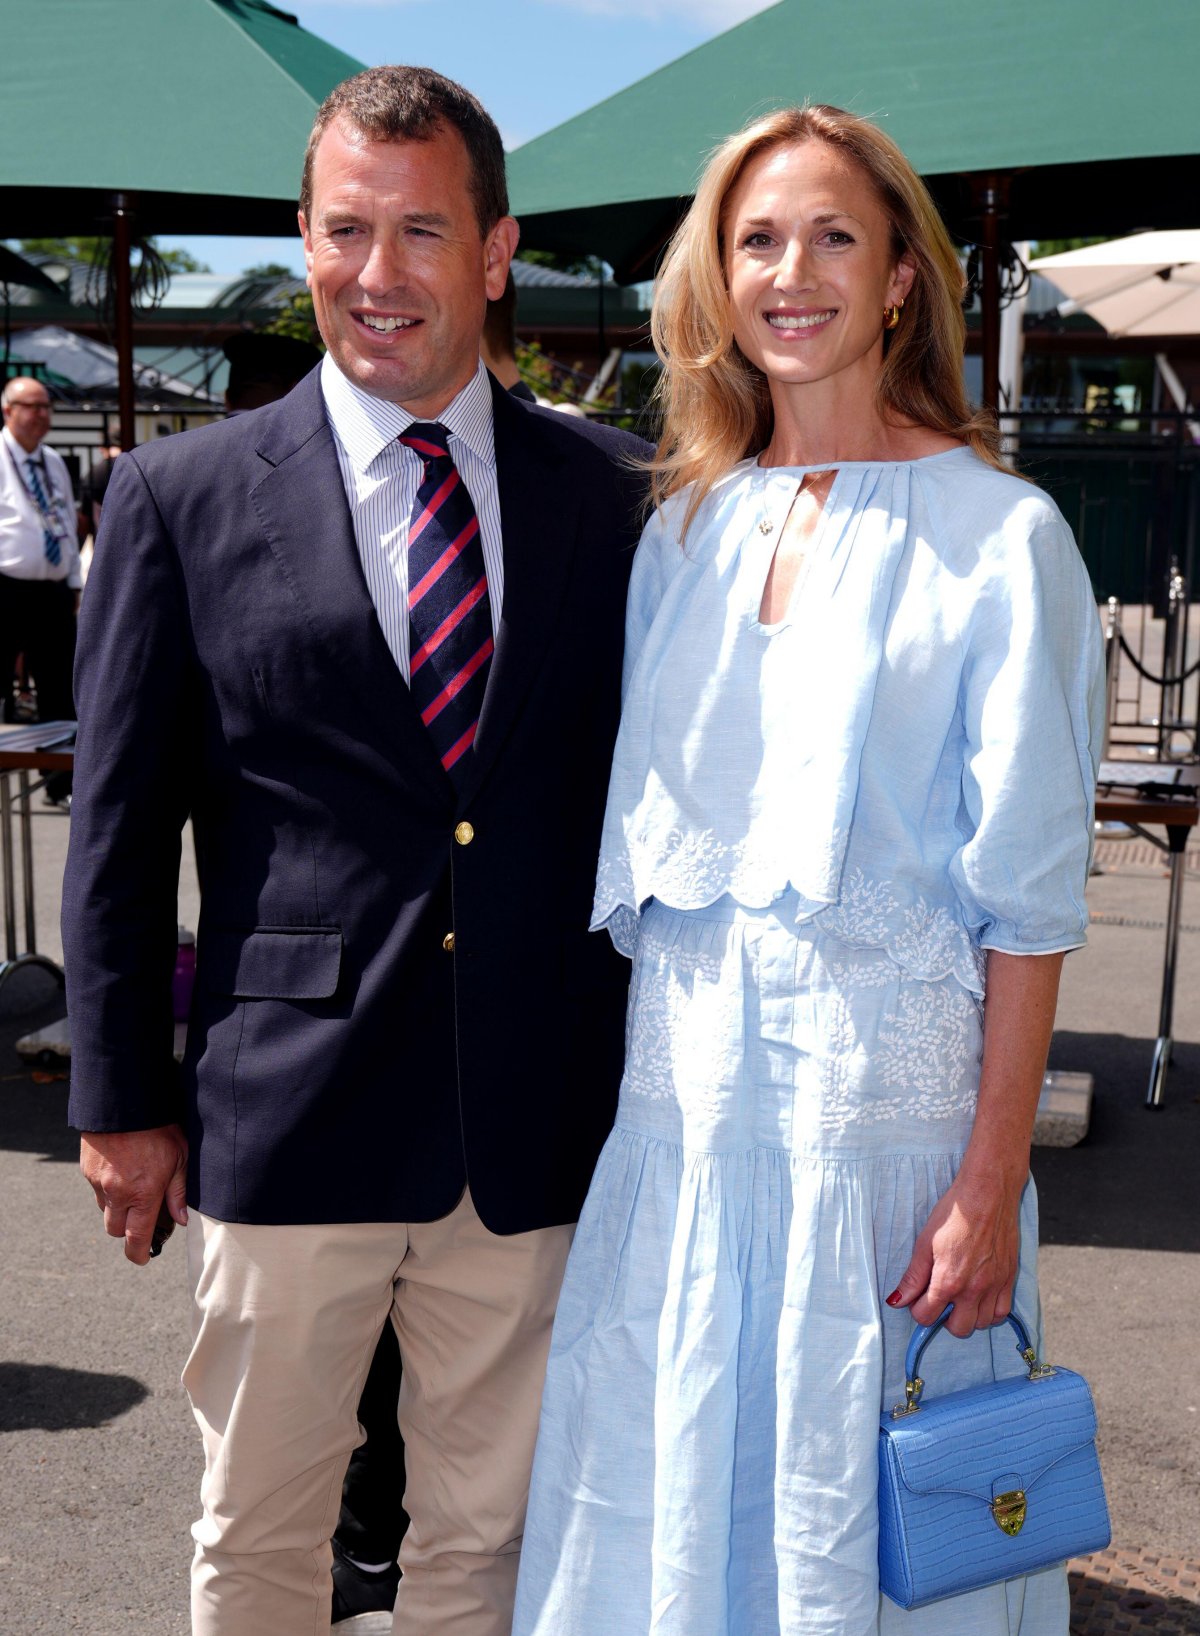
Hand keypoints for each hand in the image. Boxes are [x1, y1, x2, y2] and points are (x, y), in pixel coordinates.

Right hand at [80, 1125, 188, 1265]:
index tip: (143, 1258)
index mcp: (142, 1194)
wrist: (124, 1102)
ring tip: (133, 1189)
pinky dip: (107, 1188)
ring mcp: (99, 1182)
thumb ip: (178, 1192)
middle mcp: (117, 1193)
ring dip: (117, 1209)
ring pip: (105, 1210)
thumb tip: (182, 1219)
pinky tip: (121, 1171)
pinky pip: (96, 1189)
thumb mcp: (180, 1157)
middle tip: (141, 1221)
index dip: (139, 1253)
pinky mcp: (87, 1169)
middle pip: (115, 1230)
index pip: (136, 1237)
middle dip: (127, 1231)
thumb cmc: (159, 1127)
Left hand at [885, 1166, 1021, 1337]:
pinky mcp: (1010, 1279)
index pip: (926, 1317)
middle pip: (958, 1329)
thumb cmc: (953, 1214)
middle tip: (940, 1298)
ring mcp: (994, 1286)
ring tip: (961, 1297)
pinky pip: (1003, 1312)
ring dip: (969, 1316)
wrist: (987, 1194)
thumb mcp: (924, 1243)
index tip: (919, 1297)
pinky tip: (981, 1296)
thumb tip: (897, 1301)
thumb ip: (913, 1277)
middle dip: (944, 1319)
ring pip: (982, 1324)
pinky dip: (991, 1311)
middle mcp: (973, 1290)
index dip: (918, 1309)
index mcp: (948, 1282)